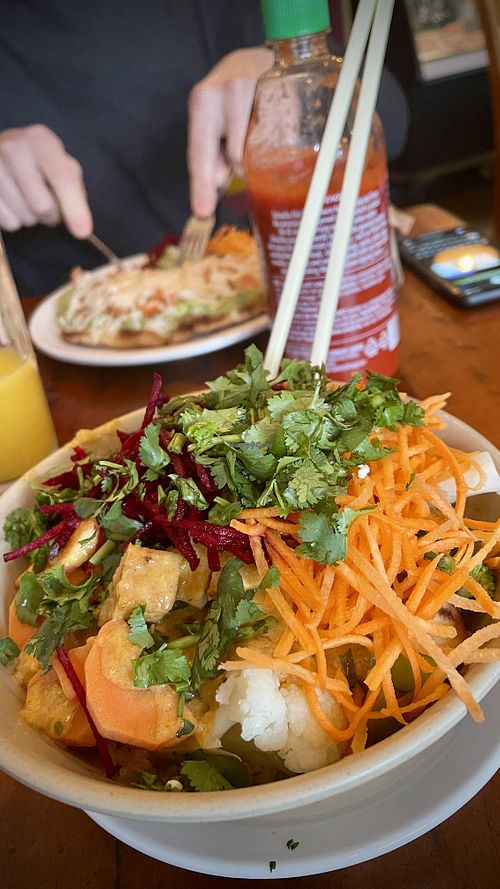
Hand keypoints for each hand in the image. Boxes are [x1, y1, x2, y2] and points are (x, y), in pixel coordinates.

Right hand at [0, 125, 91, 236]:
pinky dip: (16, 220)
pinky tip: (13, 203)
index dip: (74, 208)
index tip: (82, 232)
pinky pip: (9, 222)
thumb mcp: (60, 164)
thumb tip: (81, 227)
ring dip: (33, 218)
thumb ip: (74, 189)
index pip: (62, 177)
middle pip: (42, 205)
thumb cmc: (37, 162)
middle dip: (52, 216)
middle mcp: (13, 148)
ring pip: (25, 217)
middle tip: (50, 207)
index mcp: (39, 139)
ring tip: (28, 200)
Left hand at [188, 47, 272, 217]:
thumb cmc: (234, 98)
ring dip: (258, 155)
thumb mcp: (214, 122)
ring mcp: (255, 88)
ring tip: (259, 137)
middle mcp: (224, 91)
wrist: (261, 59)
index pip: (200, 152)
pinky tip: (276, 128)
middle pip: (234, 155)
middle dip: (238, 171)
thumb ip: (213, 154)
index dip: (202, 185)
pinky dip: (279, 141)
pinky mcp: (280, 89)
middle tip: (243, 172)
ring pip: (259, 147)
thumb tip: (217, 184)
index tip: (202, 212)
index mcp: (202, 102)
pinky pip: (282, 134)